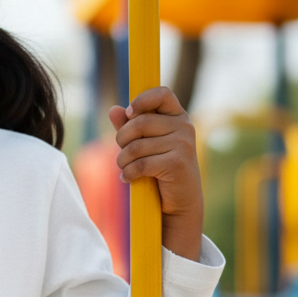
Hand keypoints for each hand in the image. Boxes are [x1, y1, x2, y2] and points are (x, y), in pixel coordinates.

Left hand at [109, 86, 203, 261]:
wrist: (180, 202)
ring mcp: (183, 145)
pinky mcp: (177, 164)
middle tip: (122, 154)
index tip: (129, 113)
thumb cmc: (161, 169)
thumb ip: (130, 126)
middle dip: (122, 139)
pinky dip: (129, 173)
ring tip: (124, 168)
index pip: (162, 93)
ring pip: (137, 146)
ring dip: (122, 160)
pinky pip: (141, 164)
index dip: (142, 100)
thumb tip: (113, 109)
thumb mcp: (146, 144)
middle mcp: (184, 127)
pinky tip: (127, 178)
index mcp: (178, 116)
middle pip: (140, 123)